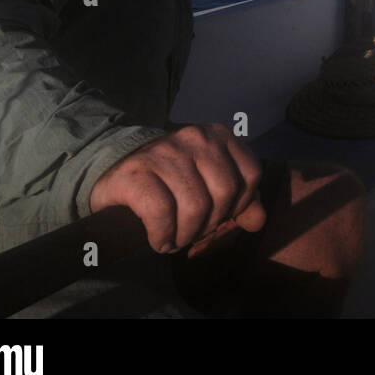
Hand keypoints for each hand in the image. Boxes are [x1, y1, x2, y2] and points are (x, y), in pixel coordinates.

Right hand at [89, 123, 266, 252]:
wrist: (115, 172)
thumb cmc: (171, 182)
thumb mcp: (210, 184)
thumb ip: (240, 200)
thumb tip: (258, 221)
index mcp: (219, 136)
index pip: (250, 175)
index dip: (239, 205)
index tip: (219, 216)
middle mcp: (194, 137)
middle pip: (224, 193)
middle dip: (211, 223)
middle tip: (193, 232)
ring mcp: (164, 152)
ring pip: (195, 206)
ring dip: (185, 234)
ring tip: (175, 238)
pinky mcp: (135, 172)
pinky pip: (161, 213)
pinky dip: (162, 236)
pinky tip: (158, 239)